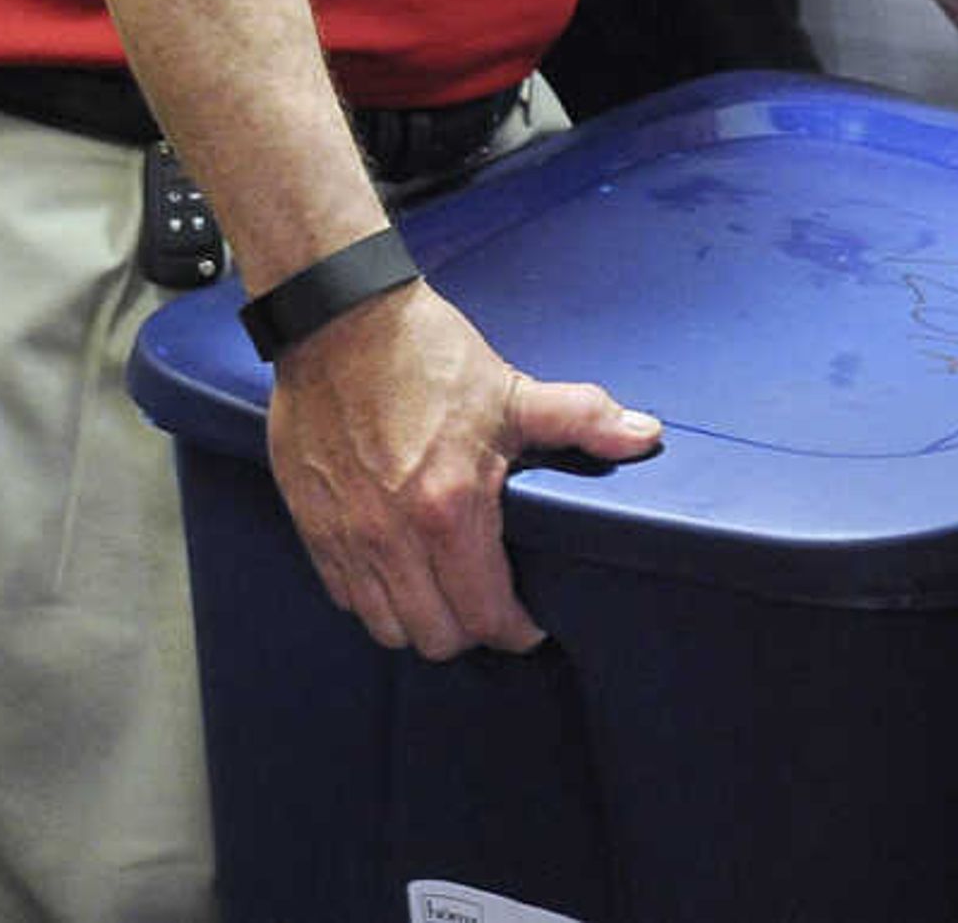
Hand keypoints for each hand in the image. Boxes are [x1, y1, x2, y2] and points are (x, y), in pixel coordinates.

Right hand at [261, 282, 661, 657]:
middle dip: (471, 631)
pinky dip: (374, 599)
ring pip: (386, 627)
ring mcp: (346, 536)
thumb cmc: (425, 355)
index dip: (516, 631)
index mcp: (449, 509)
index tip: (530, 623)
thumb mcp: (511, 390)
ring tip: (444, 595)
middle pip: (436, 637)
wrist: (337, 321)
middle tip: (489, 605)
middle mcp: (392, 537)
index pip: (486, 615)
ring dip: (420, 621)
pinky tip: (397, 572)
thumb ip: (583, 420)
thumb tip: (646, 434)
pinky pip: (344, 597)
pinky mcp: (311, 525)